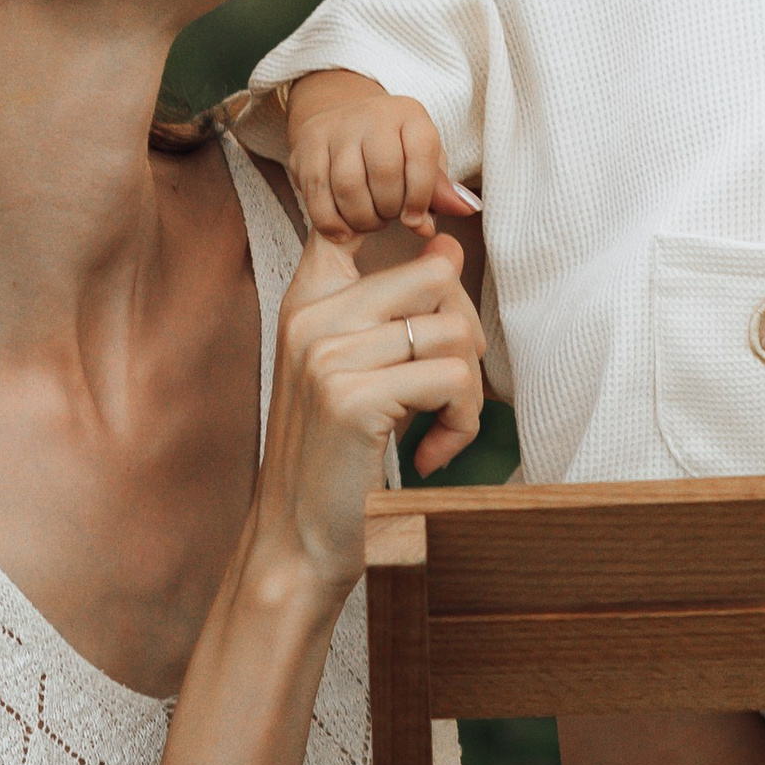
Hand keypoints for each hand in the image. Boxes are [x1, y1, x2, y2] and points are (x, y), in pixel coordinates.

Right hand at [248, 227, 485, 593]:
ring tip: (439, 430)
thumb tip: (449, 246)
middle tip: (449, 393)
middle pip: (436, 275)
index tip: (429, 272)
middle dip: (466, 334)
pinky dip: (462, 424)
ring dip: (467, 392)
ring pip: (454, 330)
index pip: (358, 219)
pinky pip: (453, 379)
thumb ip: (389, 311)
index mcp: (307, 299)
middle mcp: (311, 315)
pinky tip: (430, 455)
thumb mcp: (352, 371)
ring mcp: (326, 353)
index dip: (413, 236)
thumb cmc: (336, 461)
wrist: (296, 545)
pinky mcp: (351, 396)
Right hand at [283, 68, 478, 244]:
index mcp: (409, 114)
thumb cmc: (394, 150)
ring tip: (370, 221)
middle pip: (383, 174)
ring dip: (362, 217)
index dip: (420, 198)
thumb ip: (441, 189)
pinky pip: (315, 195)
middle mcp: (371, 114)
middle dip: (389, 209)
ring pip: (347, 186)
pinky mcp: (304, 146)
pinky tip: (344, 230)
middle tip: (389, 218)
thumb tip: (466, 208)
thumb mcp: (424, 162)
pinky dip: (331, 222)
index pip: (421, 156)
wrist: (345, 121)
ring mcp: (334, 128)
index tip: (415, 221)